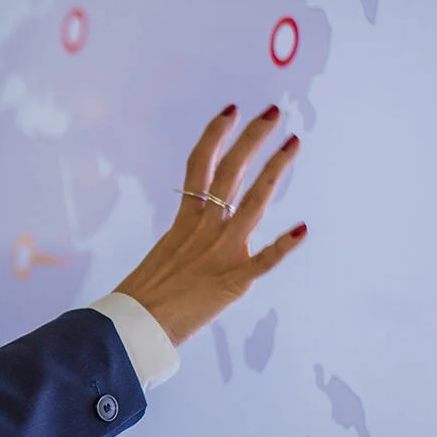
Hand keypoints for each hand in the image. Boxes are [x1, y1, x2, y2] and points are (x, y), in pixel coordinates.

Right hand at [115, 104, 306, 346]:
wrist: (133, 325)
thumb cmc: (143, 295)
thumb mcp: (165, 253)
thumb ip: (187, 237)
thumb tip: (198, 227)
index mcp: (184, 221)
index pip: (200, 166)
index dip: (216, 136)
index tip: (231, 110)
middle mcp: (203, 229)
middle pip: (228, 174)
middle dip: (251, 140)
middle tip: (272, 111)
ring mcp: (219, 253)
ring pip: (251, 204)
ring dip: (274, 172)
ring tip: (293, 143)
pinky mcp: (232, 283)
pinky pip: (261, 262)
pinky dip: (282, 246)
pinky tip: (303, 229)